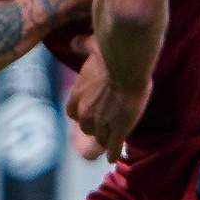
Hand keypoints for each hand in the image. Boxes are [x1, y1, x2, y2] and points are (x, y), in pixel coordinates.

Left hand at [64, 38, 150, 160]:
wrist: (127, 67)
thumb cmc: (111, 56)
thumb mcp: (93, 48)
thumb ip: (82, 46)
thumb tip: (74, 41)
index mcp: (77, 95)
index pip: (72, 111)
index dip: (81, 111)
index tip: (88, 110)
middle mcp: (85, 112)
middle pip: (86, 127)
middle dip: (95, 125)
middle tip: (105, 123)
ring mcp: (101, 123)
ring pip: (100, 138)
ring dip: (106, 136)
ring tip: (113, 136)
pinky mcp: (118, 130)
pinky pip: (113, 147)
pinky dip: (113, 153)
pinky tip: (114, 158)